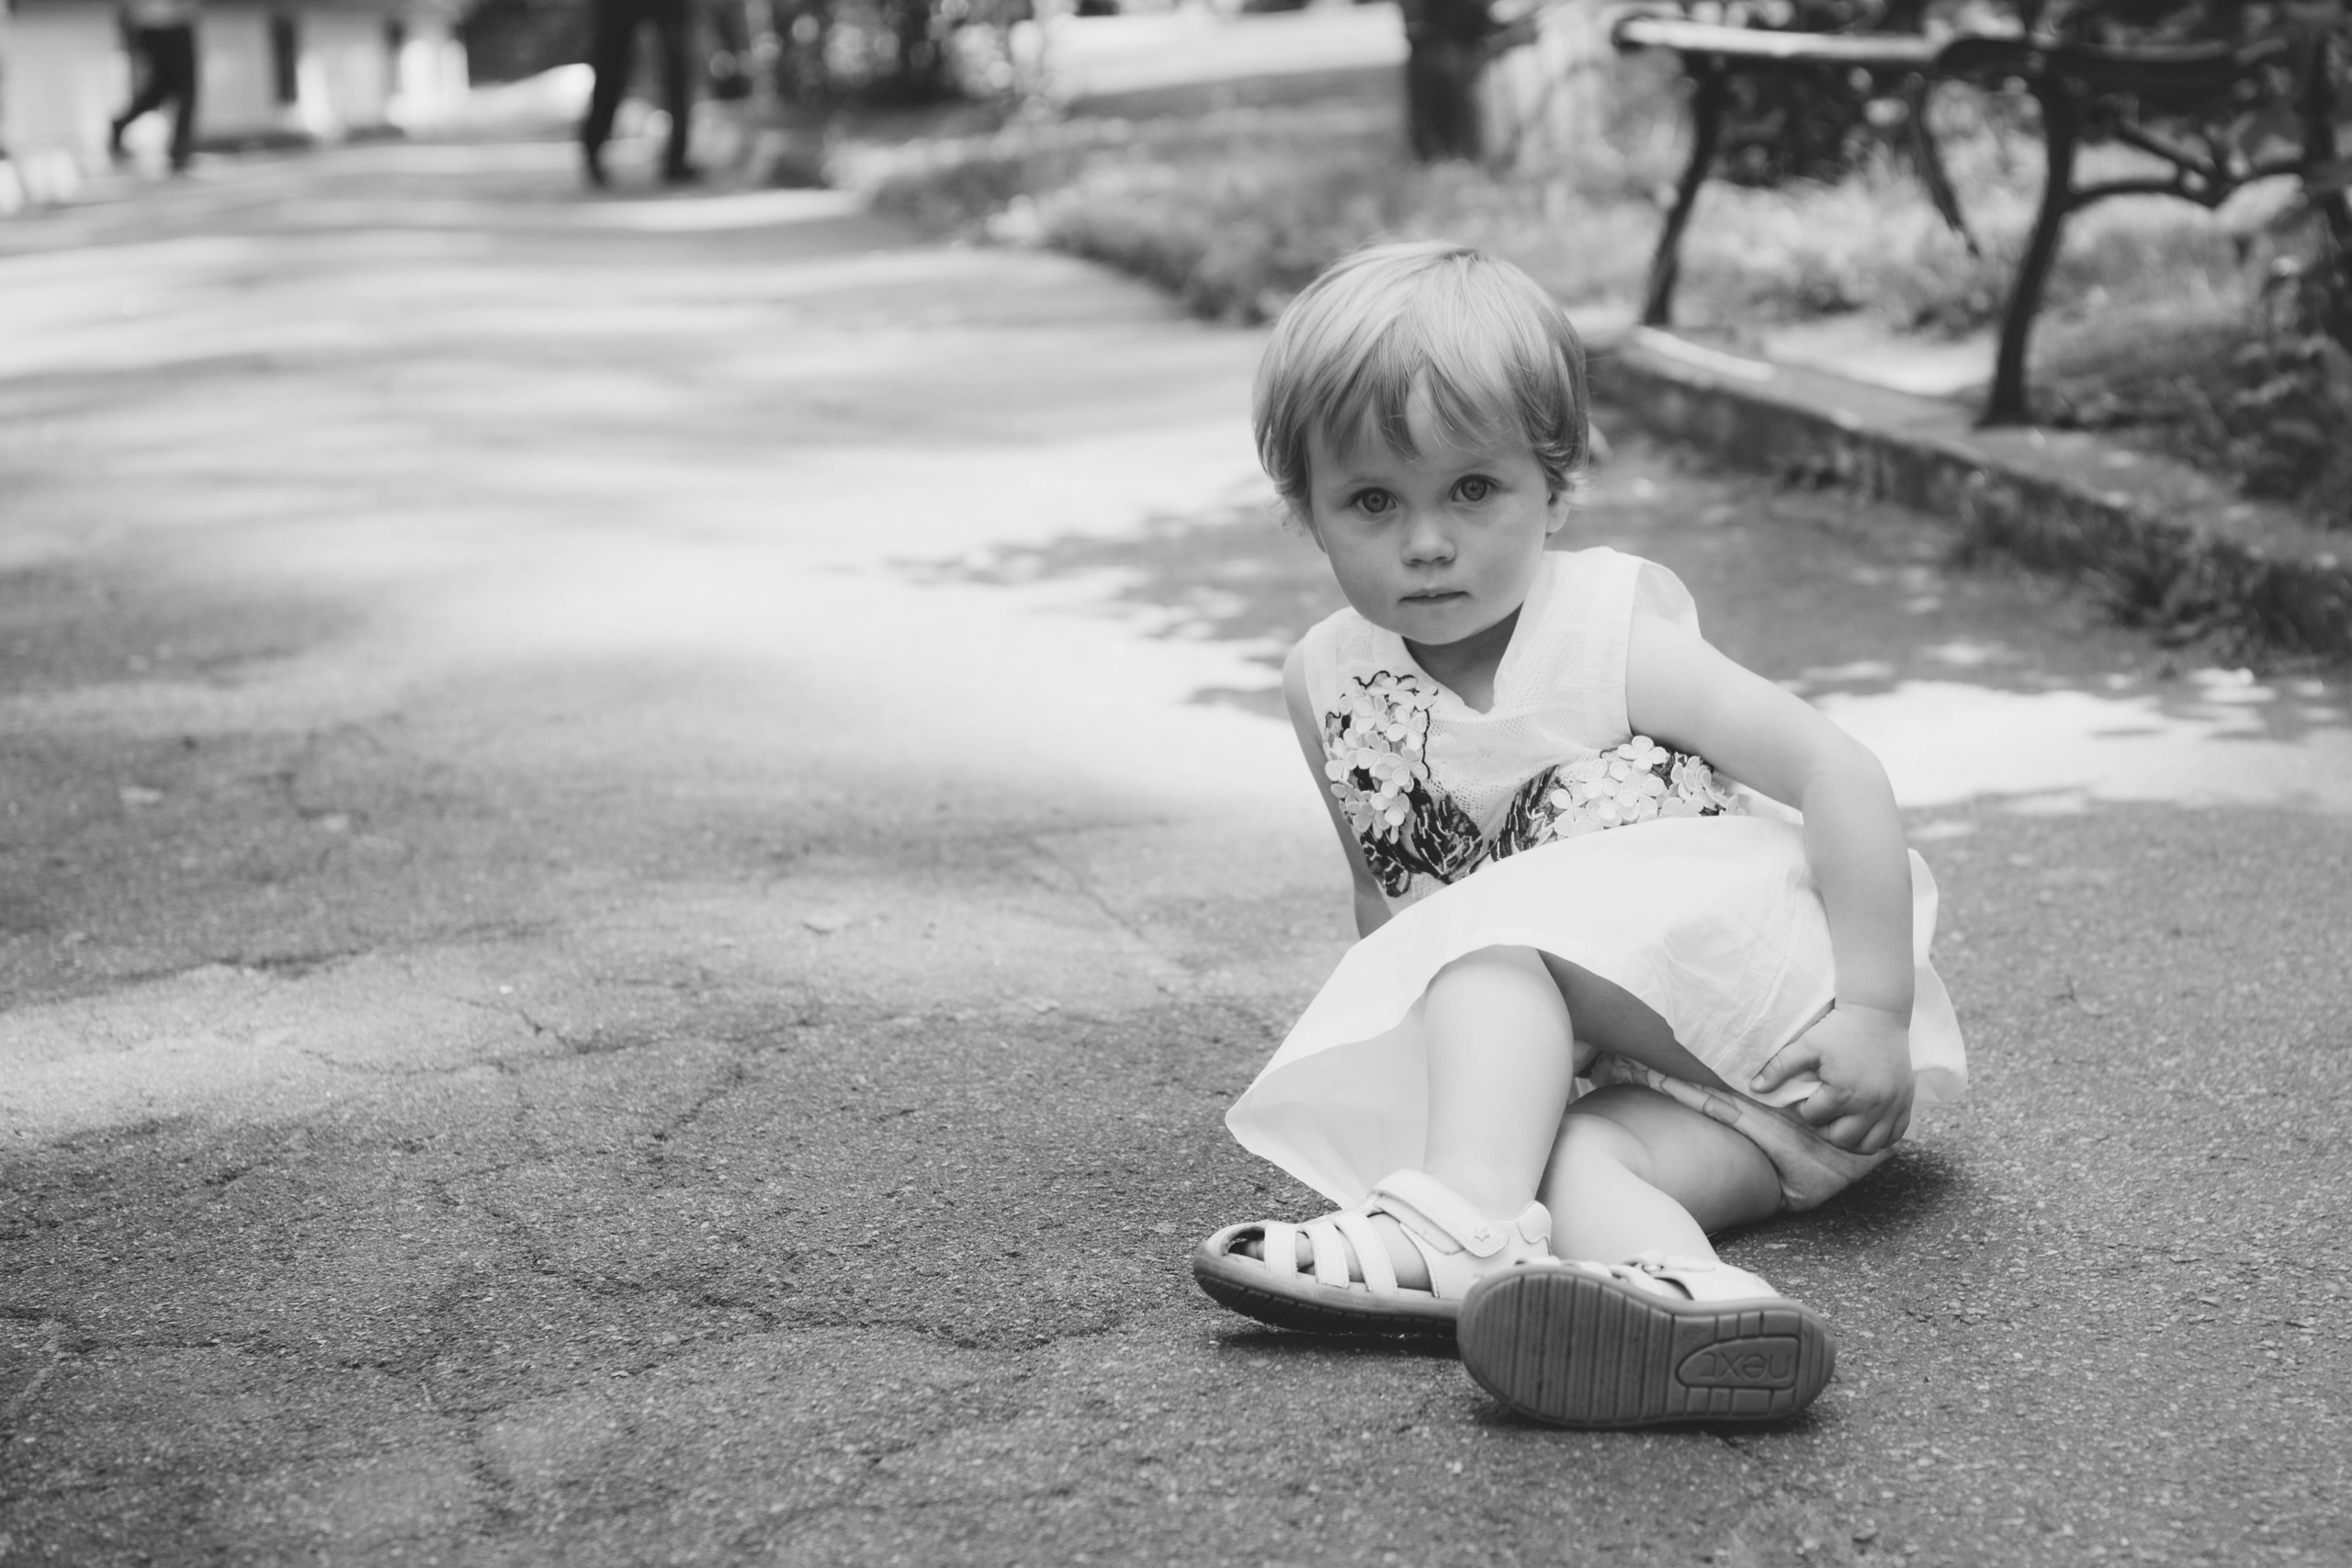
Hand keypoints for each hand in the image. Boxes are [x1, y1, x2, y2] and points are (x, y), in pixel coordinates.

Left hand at [1750, 1003, 1912, 1154]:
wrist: (1878, 1013)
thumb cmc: (1839, 1028)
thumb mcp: (1806, 1044)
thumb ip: (1779, 1067)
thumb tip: (1755, 1088)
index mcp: (1843, 1092)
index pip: (1814, 1118)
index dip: (1804, 1108)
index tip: (1806, 1096)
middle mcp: (1870, 1105)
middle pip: (1841, 1138)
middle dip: (1825, 1128)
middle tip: (1821, 1111)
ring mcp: (1891, 1106)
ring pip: (1868, 1145)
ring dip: (1851, 1140)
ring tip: (1841, 1123)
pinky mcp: (1906, 1102)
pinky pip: (1894, 1135)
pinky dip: (1880, 1138)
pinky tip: (1865, 1126)